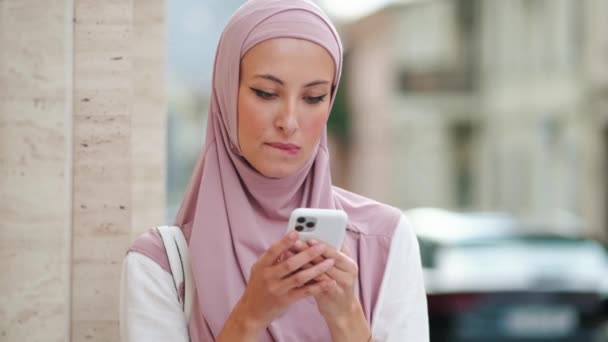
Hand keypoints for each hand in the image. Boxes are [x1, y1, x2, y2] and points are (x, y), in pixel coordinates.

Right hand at [217, 232, 335, 340]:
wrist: (252, 312)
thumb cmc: (258, 286)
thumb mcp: (259, 269)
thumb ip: (272, 257)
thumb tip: (290, 243)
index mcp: (262, 266)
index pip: (273, 251)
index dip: (284, 242)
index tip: (297, 233)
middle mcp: (269, 277)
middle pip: (290, 264)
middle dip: (307, 254)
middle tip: (322, 246)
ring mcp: (278, 289)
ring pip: (300, 277)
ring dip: (317, 269)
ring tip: (330, 262)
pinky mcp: (285, 300)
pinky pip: (304, 292)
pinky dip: (317, 287)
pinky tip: (328, 282)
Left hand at [290, 240, 370, 341]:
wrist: (341, 310)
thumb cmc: (336, 283)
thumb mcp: (339, 267)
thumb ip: (331, 252)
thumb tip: (315, 234)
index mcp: (350, 263)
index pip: (335, 250)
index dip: (321, 243)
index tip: (307, 236)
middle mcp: (348, 274)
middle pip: (326, 260)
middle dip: (308, 251)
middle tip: (294, 243)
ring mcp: (340, 286)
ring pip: (319, 272)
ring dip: (303, 263)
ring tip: (289, 255)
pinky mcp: (331, 296)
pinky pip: (315, 285)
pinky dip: (303, 277)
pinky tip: (292, 272)